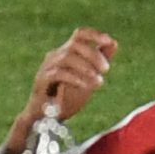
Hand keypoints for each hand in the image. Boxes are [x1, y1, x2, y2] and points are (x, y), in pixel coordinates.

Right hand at [23, 28, 116, 153]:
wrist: (47, 118)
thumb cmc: (68, 96)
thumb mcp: (89, 77)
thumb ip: (100, 61)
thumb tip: (113, 43)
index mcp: (67, 52)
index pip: (80, 34)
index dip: (94, 35)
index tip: (108, 41)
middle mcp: (55, 56)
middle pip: (75, 45)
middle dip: (94, 56)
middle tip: (106, 70)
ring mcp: (46, 67)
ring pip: (67, 58)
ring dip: (86, 68)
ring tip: (99, 82)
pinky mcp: (41, 81)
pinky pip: (58, 74)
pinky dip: (75, 78)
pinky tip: (86, 86)